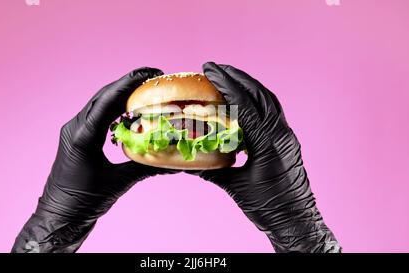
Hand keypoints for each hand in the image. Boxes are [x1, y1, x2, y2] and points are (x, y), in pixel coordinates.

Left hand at [12, 67, 175, 252]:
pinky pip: (98, 115)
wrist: (60, 216)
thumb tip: (174, 163)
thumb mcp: (119, 183)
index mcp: (83, 136)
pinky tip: (132, 111)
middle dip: (128, 84)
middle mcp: (75, 128)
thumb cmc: (84, 201)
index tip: (151, 74)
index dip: (130, 84)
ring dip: (122, 94)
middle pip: (104, 96)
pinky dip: (115, 108)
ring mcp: (74, 131)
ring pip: (100, 103)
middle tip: (153, 77)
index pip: (108, 101)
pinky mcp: (77, 137)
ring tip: (146, 89)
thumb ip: (146, 168)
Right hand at [189, 62, 340, 252]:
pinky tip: (242, 100)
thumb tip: (188, 160)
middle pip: (260, 95)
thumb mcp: (235, 187)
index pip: (246, 106)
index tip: (210, 71)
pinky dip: (255, 100)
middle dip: (237, 77)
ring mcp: (287, 136)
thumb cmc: (269, 208)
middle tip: (215, 67)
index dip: (227, 86)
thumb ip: (212, 170)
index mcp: (269, 143)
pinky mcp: (286, 140)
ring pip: (268, 100)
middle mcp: (281, 134)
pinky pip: (271, 112)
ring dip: (248, 85)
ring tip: (227, 76)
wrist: (296, 220)